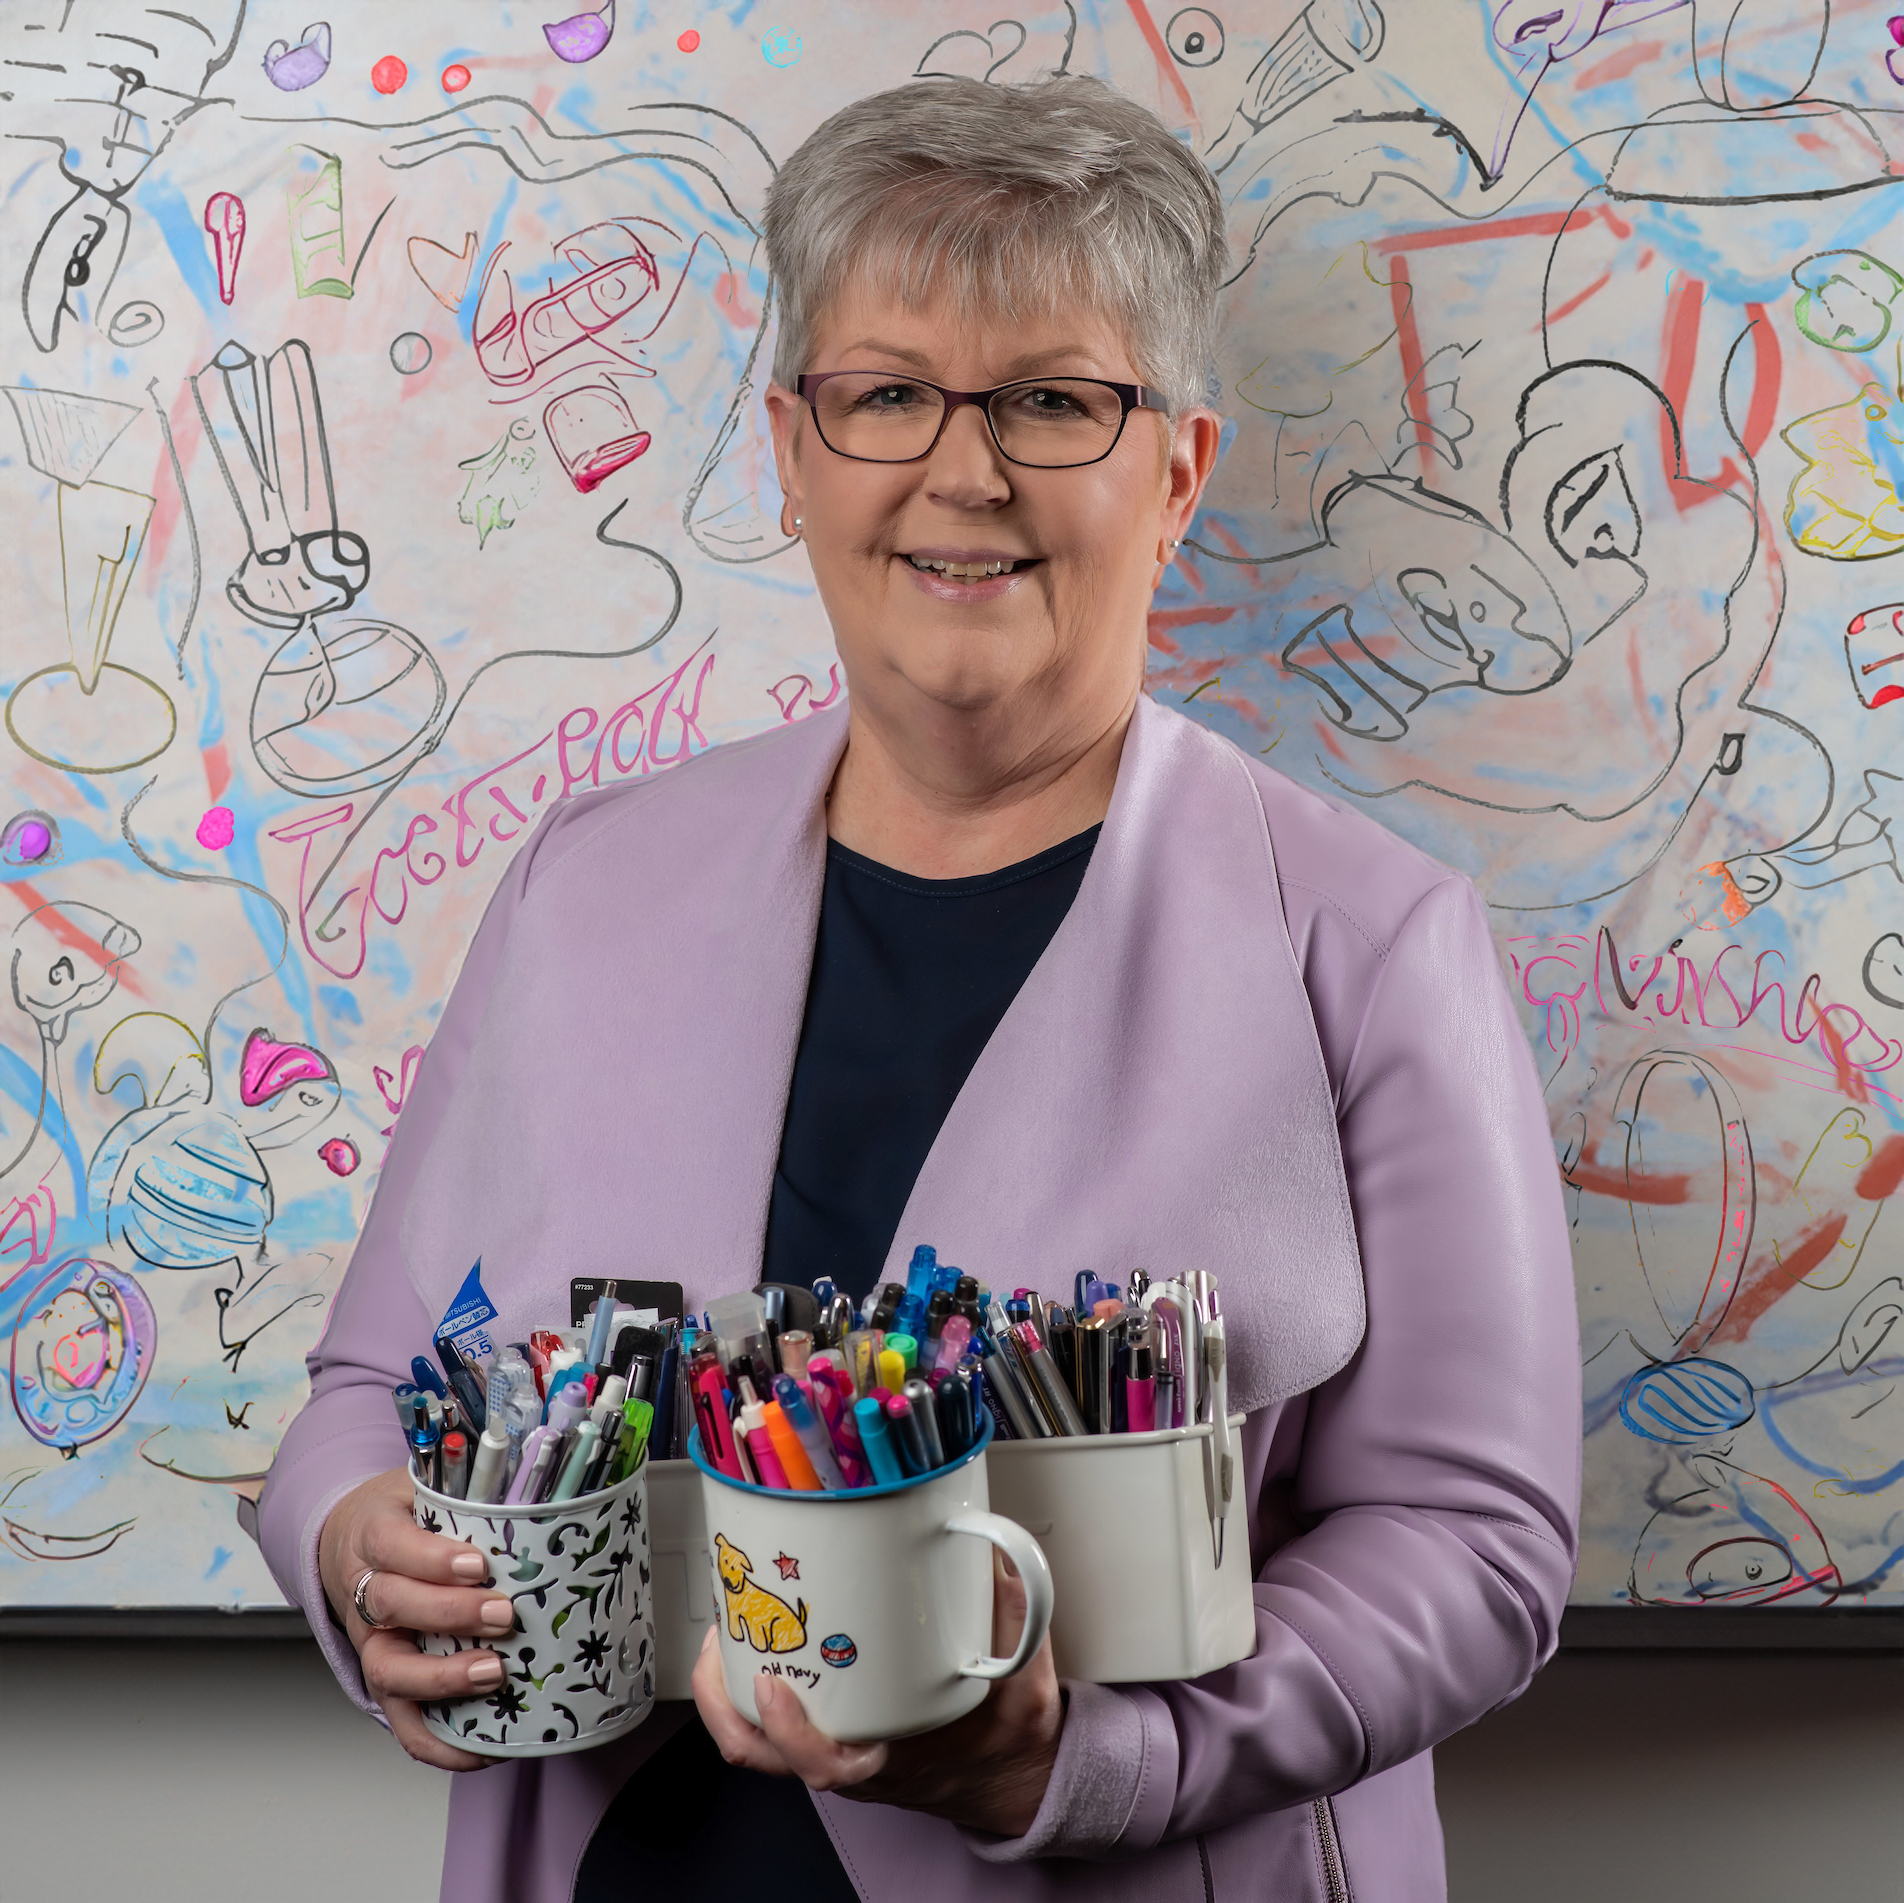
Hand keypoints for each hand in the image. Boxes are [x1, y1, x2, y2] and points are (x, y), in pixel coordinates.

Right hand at [317, 1467, 512, 1770]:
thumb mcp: (424, 1486)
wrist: (350, 1541)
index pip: (395, 1547)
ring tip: (496, 1673)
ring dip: (443, 1679)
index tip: (480, 1565)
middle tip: (504, 1614)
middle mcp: (364, 1594)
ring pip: (390, 1671)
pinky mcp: (385, 1682)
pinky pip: (403, 1723)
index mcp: (374, 1536)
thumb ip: (466, 1488)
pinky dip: (439, 1743)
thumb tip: (536, 1483)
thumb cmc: (403, 1515)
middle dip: (450, 1614)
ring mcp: (372, 1644)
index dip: (435, 1559)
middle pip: (393, 1607)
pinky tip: (482, 1748)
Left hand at [691, 1554, 1063, 1836]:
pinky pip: (769, 1736)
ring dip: (724, 1698)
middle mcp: (856, 1764)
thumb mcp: (1023, 1671)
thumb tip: (985, 1540)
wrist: (1009, 1769)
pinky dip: (745, 1698)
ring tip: (719, 1636)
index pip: (827, 1765)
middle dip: (726, 1701)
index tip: (773, 1687)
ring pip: (758, 1749)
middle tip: (722, 1635)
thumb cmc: (1006, 1728)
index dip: (790, 1733)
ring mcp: (838, 1755)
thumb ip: (1010, 1606)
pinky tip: (748, 1650)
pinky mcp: (829, 1740)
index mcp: (897, 1756)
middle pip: (767, 1756)